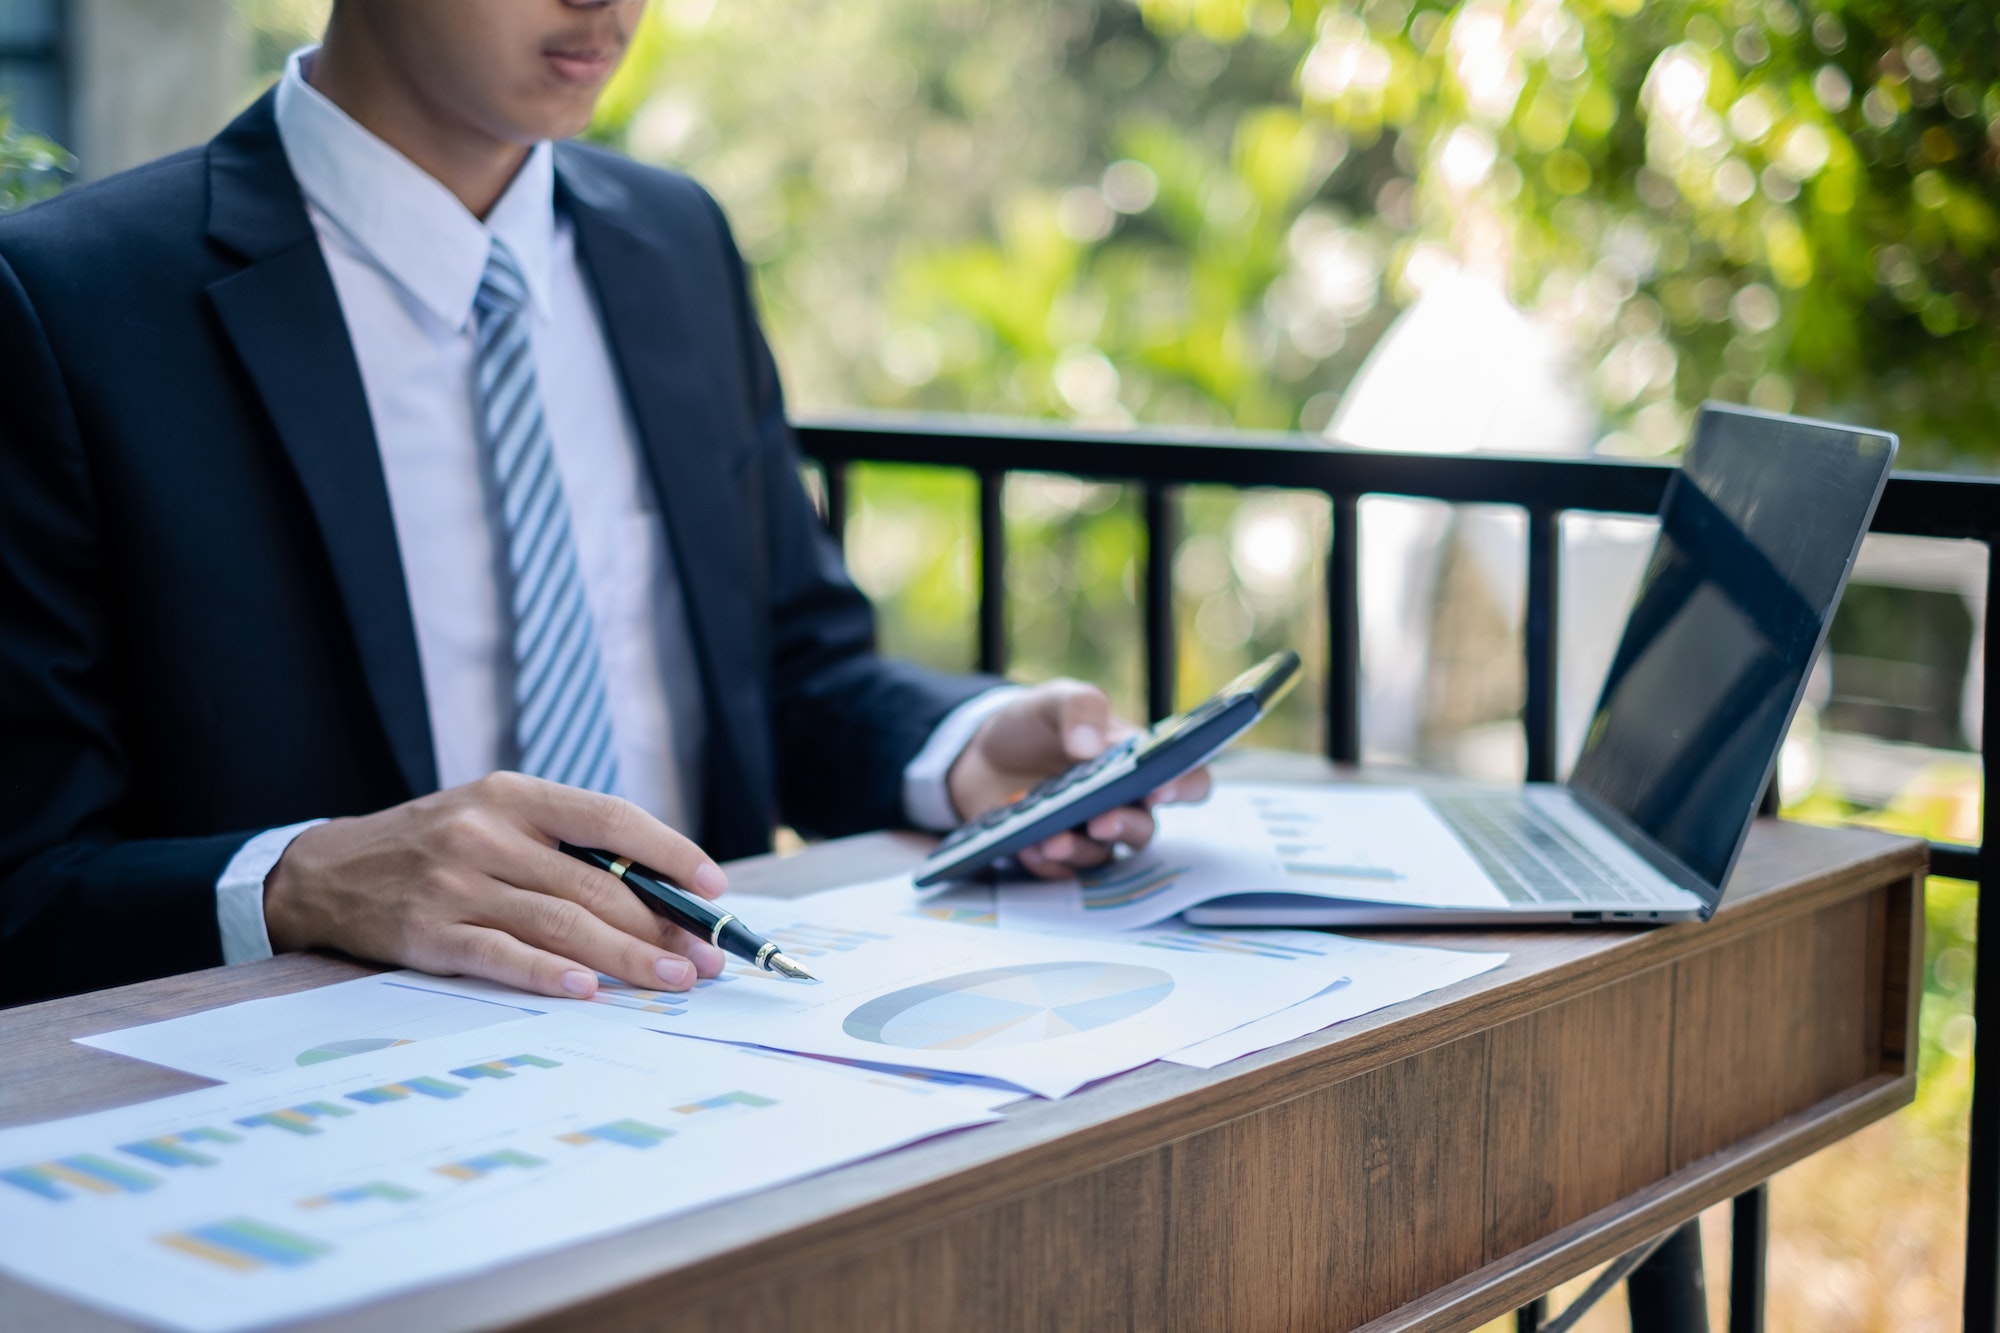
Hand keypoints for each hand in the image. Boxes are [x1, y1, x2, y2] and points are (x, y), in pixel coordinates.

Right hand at [263, 772, 728, 999]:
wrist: (322, 873)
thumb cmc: (431, 848)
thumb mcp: (492, 818)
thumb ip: (561, 845)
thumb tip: (656, 893)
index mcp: (514, 795)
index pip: (611, 819)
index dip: (669, 853)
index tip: (712, 889)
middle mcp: (487, 832)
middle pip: (596, 884)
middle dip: (661, 926)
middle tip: (705, 960)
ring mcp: (455, 883)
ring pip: (561, 923)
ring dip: (626, 957)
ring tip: (673, 981)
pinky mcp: (427, 932)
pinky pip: (501, 956)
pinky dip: (549, 975)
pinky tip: (589, 991)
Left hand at [945, 679, 1209, 878]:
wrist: (982, 752)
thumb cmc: (1034, 724)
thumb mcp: (1054, 699)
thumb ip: (1080, 708)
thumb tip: (1091, 746)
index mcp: (1135, 761)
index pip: (1185, 778)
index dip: (1185, 786)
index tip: (1162, 788)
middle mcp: (1122, 802)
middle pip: (1143, 827)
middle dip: (1123, 826)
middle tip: (1099, 821)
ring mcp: (1089, 832)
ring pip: (1103, 855)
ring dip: (1079, 850)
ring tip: (1049, 839)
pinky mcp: (1057, 854)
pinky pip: (1062, 871)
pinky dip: (1047, 863)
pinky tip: (1027, 847)